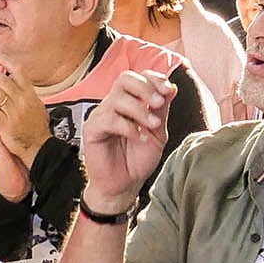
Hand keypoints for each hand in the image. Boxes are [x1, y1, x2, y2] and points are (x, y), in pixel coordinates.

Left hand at [0, 59, 53, 194]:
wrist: (39, 147)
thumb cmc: (38, 129)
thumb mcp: (37, 106)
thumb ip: (26, 94)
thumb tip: (16, 83)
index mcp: (30, 94)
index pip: (18, 71)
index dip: (5, 61)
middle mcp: (22, 100)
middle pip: (1, 79)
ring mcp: (14, 112)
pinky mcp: (5, 125)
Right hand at [76, 69, 177, 211]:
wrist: (124, 185)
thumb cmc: (138, 159)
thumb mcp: (158, 133)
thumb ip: (162, 110)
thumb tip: (172, 87)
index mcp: (129, 102)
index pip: (138, 77)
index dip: (153, 78)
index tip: (168, 89)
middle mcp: (113, 105)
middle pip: (125, 79)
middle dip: (145, 88)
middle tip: (158, 104)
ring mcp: (101, 116)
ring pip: (117, 98)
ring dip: (140, 110)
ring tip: (152, 126)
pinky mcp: (92, 130)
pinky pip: (109, 119)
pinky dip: (129, 127)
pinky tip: (140, 138)